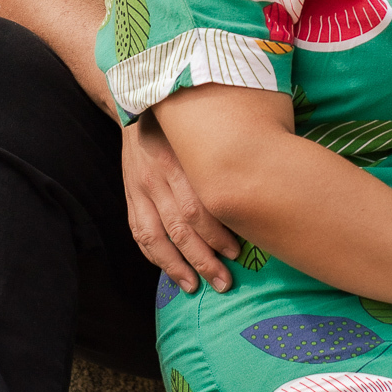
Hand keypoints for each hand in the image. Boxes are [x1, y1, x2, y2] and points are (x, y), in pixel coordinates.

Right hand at [121, 112, 239, 292]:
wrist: (141, 104)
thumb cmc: (188, 120)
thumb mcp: (206, 128)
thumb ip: (225, 155)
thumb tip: (261, 185)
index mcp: (179, 158)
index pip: (196, 207)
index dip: (217, 234)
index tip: (238, 252)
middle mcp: (156, 174)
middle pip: (179, 227)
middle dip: (203, 259)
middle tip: (225, 282)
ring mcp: (138, 187)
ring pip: (156, 237)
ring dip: (176, 267)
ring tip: (196, 287)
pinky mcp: (129, 195)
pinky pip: (140, 233)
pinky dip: (155, 257)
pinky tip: (173, 272)